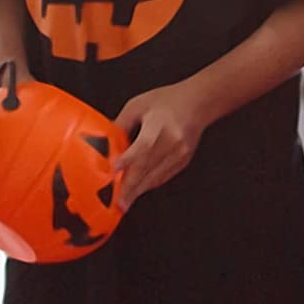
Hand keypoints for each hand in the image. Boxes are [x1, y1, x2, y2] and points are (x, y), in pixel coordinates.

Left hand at [111, 81, 208, 207]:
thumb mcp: (138, 106)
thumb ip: (121, 124)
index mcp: (159, 126)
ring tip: (124, 203)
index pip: (142, 147)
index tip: (114, 171)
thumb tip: (105, 142)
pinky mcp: (183, 161)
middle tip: (118, 202)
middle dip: (131, 187)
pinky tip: (139, 191)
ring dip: (138, 191)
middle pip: (148, 168)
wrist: (197, 103)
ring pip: (155, 176)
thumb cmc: (168, 101)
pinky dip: (149, 184)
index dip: (127, 160)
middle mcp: (171, 142)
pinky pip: (163, 176)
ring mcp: (179, 154)